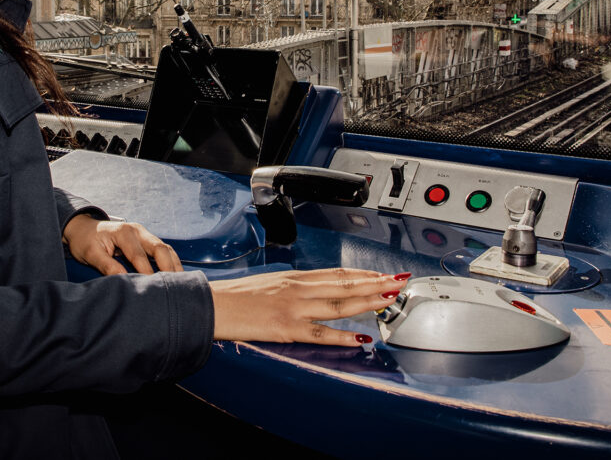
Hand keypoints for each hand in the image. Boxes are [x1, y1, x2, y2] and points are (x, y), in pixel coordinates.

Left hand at [62, 214, 182, 275]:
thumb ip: (107, 266)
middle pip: (160, 248)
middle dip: (168, 267)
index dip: (146, 273)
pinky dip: (171, 262)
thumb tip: (123, 279)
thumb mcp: (90, 254)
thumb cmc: (85, 241)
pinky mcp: (146, 240)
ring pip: (165, 248)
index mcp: (123, 232)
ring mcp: (144, 234)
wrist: (84, 229)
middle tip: (172, 286)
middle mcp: (137, 230)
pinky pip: (163, 250)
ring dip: (174, 265)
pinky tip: (175, 276)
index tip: (150, 289)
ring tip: (180, 283)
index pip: (139, 255)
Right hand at [210, 268, 408, 346]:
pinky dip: (343, 335)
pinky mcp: (286, 328)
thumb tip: (316, 290)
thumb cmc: (237, 297)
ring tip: (389, 299)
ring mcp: (293, 308)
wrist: (211, 305)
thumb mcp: (269, 283)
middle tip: (399, 281)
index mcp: (294, 277)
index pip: (337, 273)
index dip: (363, 274)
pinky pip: (320, 332)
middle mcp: (298, 288)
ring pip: (338, 303)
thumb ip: (294, 286)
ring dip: (368, 301)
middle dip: (375, 283)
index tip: (383, 274)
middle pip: (344, 284)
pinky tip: (361, 337)